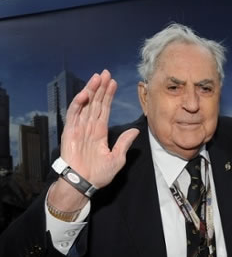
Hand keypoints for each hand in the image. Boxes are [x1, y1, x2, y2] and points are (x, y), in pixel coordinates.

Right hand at [48, 70, 138, 210]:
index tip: (113, 82)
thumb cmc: (99, 174)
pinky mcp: (70, 132)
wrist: (84, 184)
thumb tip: (136, 131)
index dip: (108, 95)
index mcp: (100, 132)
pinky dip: (78, 103)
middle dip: (100, 87)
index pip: (104, 109)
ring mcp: (79, 128)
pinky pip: (74, 115)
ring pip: (85, 105)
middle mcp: (89, 127)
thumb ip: (124, 142)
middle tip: (105, 73)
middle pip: (95, 103)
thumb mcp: (117, 157)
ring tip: (97, 77)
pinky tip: (85, 93)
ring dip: (91, 90)